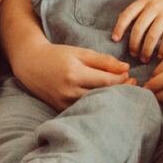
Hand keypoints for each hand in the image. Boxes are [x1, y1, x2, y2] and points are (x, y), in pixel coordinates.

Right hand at [16, 41, 131, 110]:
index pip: (106, 81)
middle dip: (120, 90)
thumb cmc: (58, 55)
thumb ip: (104, 60)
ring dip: (110, 99)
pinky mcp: (60, 109)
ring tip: (120, 92)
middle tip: (131, 85)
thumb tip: (126, 68)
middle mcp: (69, 91)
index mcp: (74, 74)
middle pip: (102, 95)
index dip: (122, 80)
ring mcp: (64, 103)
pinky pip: (83, 110)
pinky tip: (104, 99)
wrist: (31, 64)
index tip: (129, 76)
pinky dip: (96, 105)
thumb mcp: (80, 52)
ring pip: (94, 105)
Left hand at [112, 0, 162, 61]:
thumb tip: (120, 18)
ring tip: (144, 59)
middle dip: (134, 44)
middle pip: (139, 28)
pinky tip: (160, 56)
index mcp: (145, 0)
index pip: (128, 14)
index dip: (119, 27)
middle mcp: (154, 6)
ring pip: (152, 35)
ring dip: (146, 50)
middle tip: (133, 55)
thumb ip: (138, 6)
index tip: (115, 39)